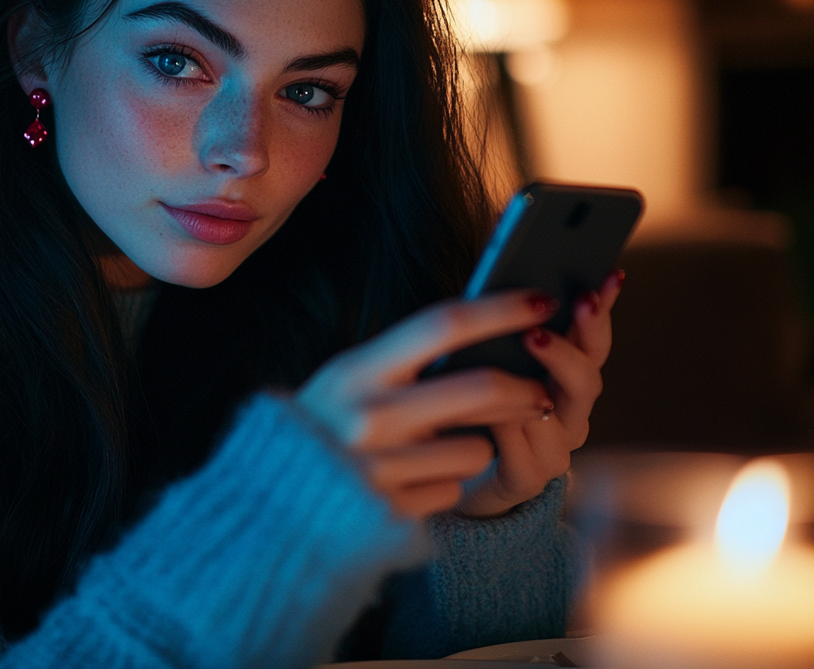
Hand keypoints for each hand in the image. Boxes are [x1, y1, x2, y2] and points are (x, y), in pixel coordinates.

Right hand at [295, 291, 556, 517]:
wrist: (272, 503)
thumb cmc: (323, 426)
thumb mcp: (347, 378)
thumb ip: (403, 358)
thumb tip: (488, 335)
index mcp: (357, 370)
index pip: (443, 325)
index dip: (501, 309)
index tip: (542, 300)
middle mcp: (369, 416)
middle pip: (480, 388)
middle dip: (524, 389)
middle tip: (541, 392)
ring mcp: (381, 468)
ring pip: (477, 448)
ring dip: (474, 447)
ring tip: (437, 450)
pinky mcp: (392, 513)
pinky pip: (452, 490)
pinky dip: (442, 485)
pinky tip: (409, 483)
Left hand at [454, 270, 623, 517]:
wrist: (454, 473)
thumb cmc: (473, 405)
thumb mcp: (490, 360)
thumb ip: (507, 328)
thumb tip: (512, 274)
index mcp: (567, 381)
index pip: (594, 341)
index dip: (603, 310)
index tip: (607, 276)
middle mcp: (570, 415)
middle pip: (587, 379)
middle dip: (574, 344)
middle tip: (550, 317)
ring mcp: (553, 451)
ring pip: (556, 416)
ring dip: (541, 381)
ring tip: (528, 345)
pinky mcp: (525, 480)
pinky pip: (523, 455)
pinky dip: (510, 431)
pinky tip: (496, 412)